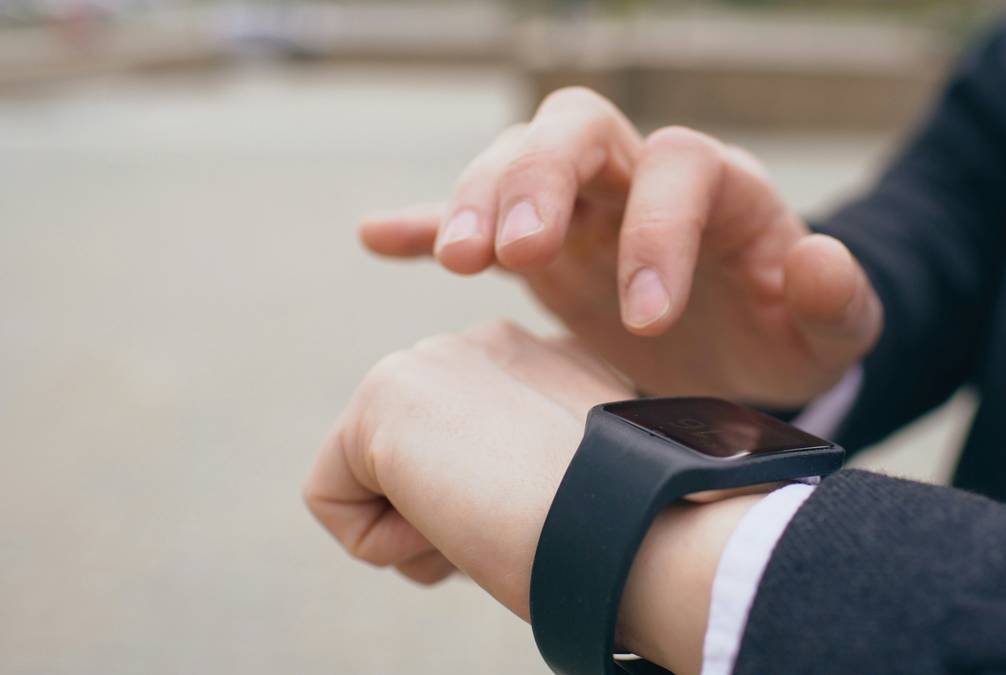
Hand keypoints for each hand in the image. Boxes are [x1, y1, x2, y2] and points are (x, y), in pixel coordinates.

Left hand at [303, 321, 633, 617]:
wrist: (635, 524)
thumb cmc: (626, 529)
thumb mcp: (586, 482)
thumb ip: (532, 463)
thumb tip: (482, 497)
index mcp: (543, 361)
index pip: (470, 446)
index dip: (494, 506)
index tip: (551, 516)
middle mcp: (484, 342)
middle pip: (415, 460)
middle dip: (448, 513)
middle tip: (517, 525)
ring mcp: (430, 358)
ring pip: (373, 481)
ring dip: (422, 529)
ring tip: (491, 521)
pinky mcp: (381, 396)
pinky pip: (332, 498)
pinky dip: (382, 543)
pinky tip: (452, 523)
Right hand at [361, 88, 881, 405]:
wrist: (744, 352)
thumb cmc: (786, 338)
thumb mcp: (832, 334)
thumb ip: (839, 302)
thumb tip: (814, 260)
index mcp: (719, 190)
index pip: (678, 166)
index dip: (656, 230)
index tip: (645, 322)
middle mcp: (640, 180)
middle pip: (577, 128)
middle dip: (537, 179)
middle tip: (506, 252)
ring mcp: (582, 210)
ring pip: (517, 161)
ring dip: (479, 199)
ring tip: (458, 259)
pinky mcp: (542, 249)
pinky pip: (477, 219)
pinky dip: (428, 223)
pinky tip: (380, 239)